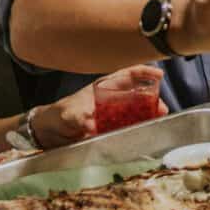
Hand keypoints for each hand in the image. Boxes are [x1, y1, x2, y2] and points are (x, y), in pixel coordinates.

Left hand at [42, 65, 166, 145]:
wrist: (47, 133)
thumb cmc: (57, 115)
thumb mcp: (68, 113)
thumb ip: (80, 117)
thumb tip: (92, 126)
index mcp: (103, 89)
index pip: (127, 76)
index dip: (144, 73)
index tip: (158, 75)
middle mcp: (110, 101)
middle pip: (137, 96)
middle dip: (152, 101)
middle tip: (162, 109)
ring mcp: (111, 117)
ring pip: (136, 114)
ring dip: (147, 117)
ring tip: (157, 123)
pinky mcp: (110, 132)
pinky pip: (127, 131)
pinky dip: (136, 133)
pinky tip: (142, 137)